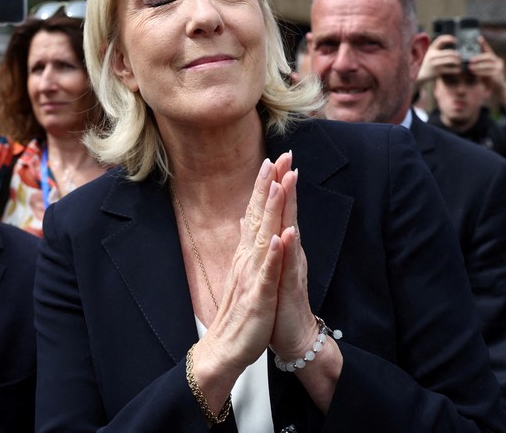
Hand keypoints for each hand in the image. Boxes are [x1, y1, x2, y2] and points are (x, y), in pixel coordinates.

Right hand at [198, 156, 288, 372]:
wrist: (226, 348)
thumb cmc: (240, 311)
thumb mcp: (245, 272)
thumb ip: (247, 244)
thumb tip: (246, 219)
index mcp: (247, 253)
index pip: (256, 212)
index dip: (265, 186)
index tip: (273, 159)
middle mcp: (248, 259)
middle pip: (259, 216)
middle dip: (269, 186)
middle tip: (278, 157)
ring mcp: (252, 276)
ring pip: (263, 238)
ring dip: (270, 211)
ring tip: (278, 184)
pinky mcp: (259, 297)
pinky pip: (267, 274)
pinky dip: (273, 255)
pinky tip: (280, 238)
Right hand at [416, 34, 462, 84]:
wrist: (419, 74)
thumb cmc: (426, 63)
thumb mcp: (429, 54)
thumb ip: (437, 49)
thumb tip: (451, 48)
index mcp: (431, 49)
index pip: (441, 40)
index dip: (449, 38)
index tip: (455, 41)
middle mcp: (433, 55)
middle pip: (450, 52)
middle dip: (457, 54)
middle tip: (460, 56)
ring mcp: (435, 63)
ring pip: (451, 60)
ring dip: (458, 61)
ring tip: (459, 62)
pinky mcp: (438, 71)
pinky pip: (451, 70)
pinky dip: (457, 70)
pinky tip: (458, 69)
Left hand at [466, 38, 505, 110]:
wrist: (499, 90)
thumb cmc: (489, 80)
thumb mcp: (483, 71)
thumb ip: (478, 65)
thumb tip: (467, 61)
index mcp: (494, 59)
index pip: (488, 49)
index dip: (483, 43)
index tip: (479, 38)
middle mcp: (498, 62)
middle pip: (488, 56)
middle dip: (478, 57)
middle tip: (470, 60)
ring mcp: (500, 68)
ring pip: (488, 64)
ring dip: (478, 66)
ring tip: (470, 67)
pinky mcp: (499, 75)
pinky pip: (489, 72)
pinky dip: (481, 72)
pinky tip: (475, 72)